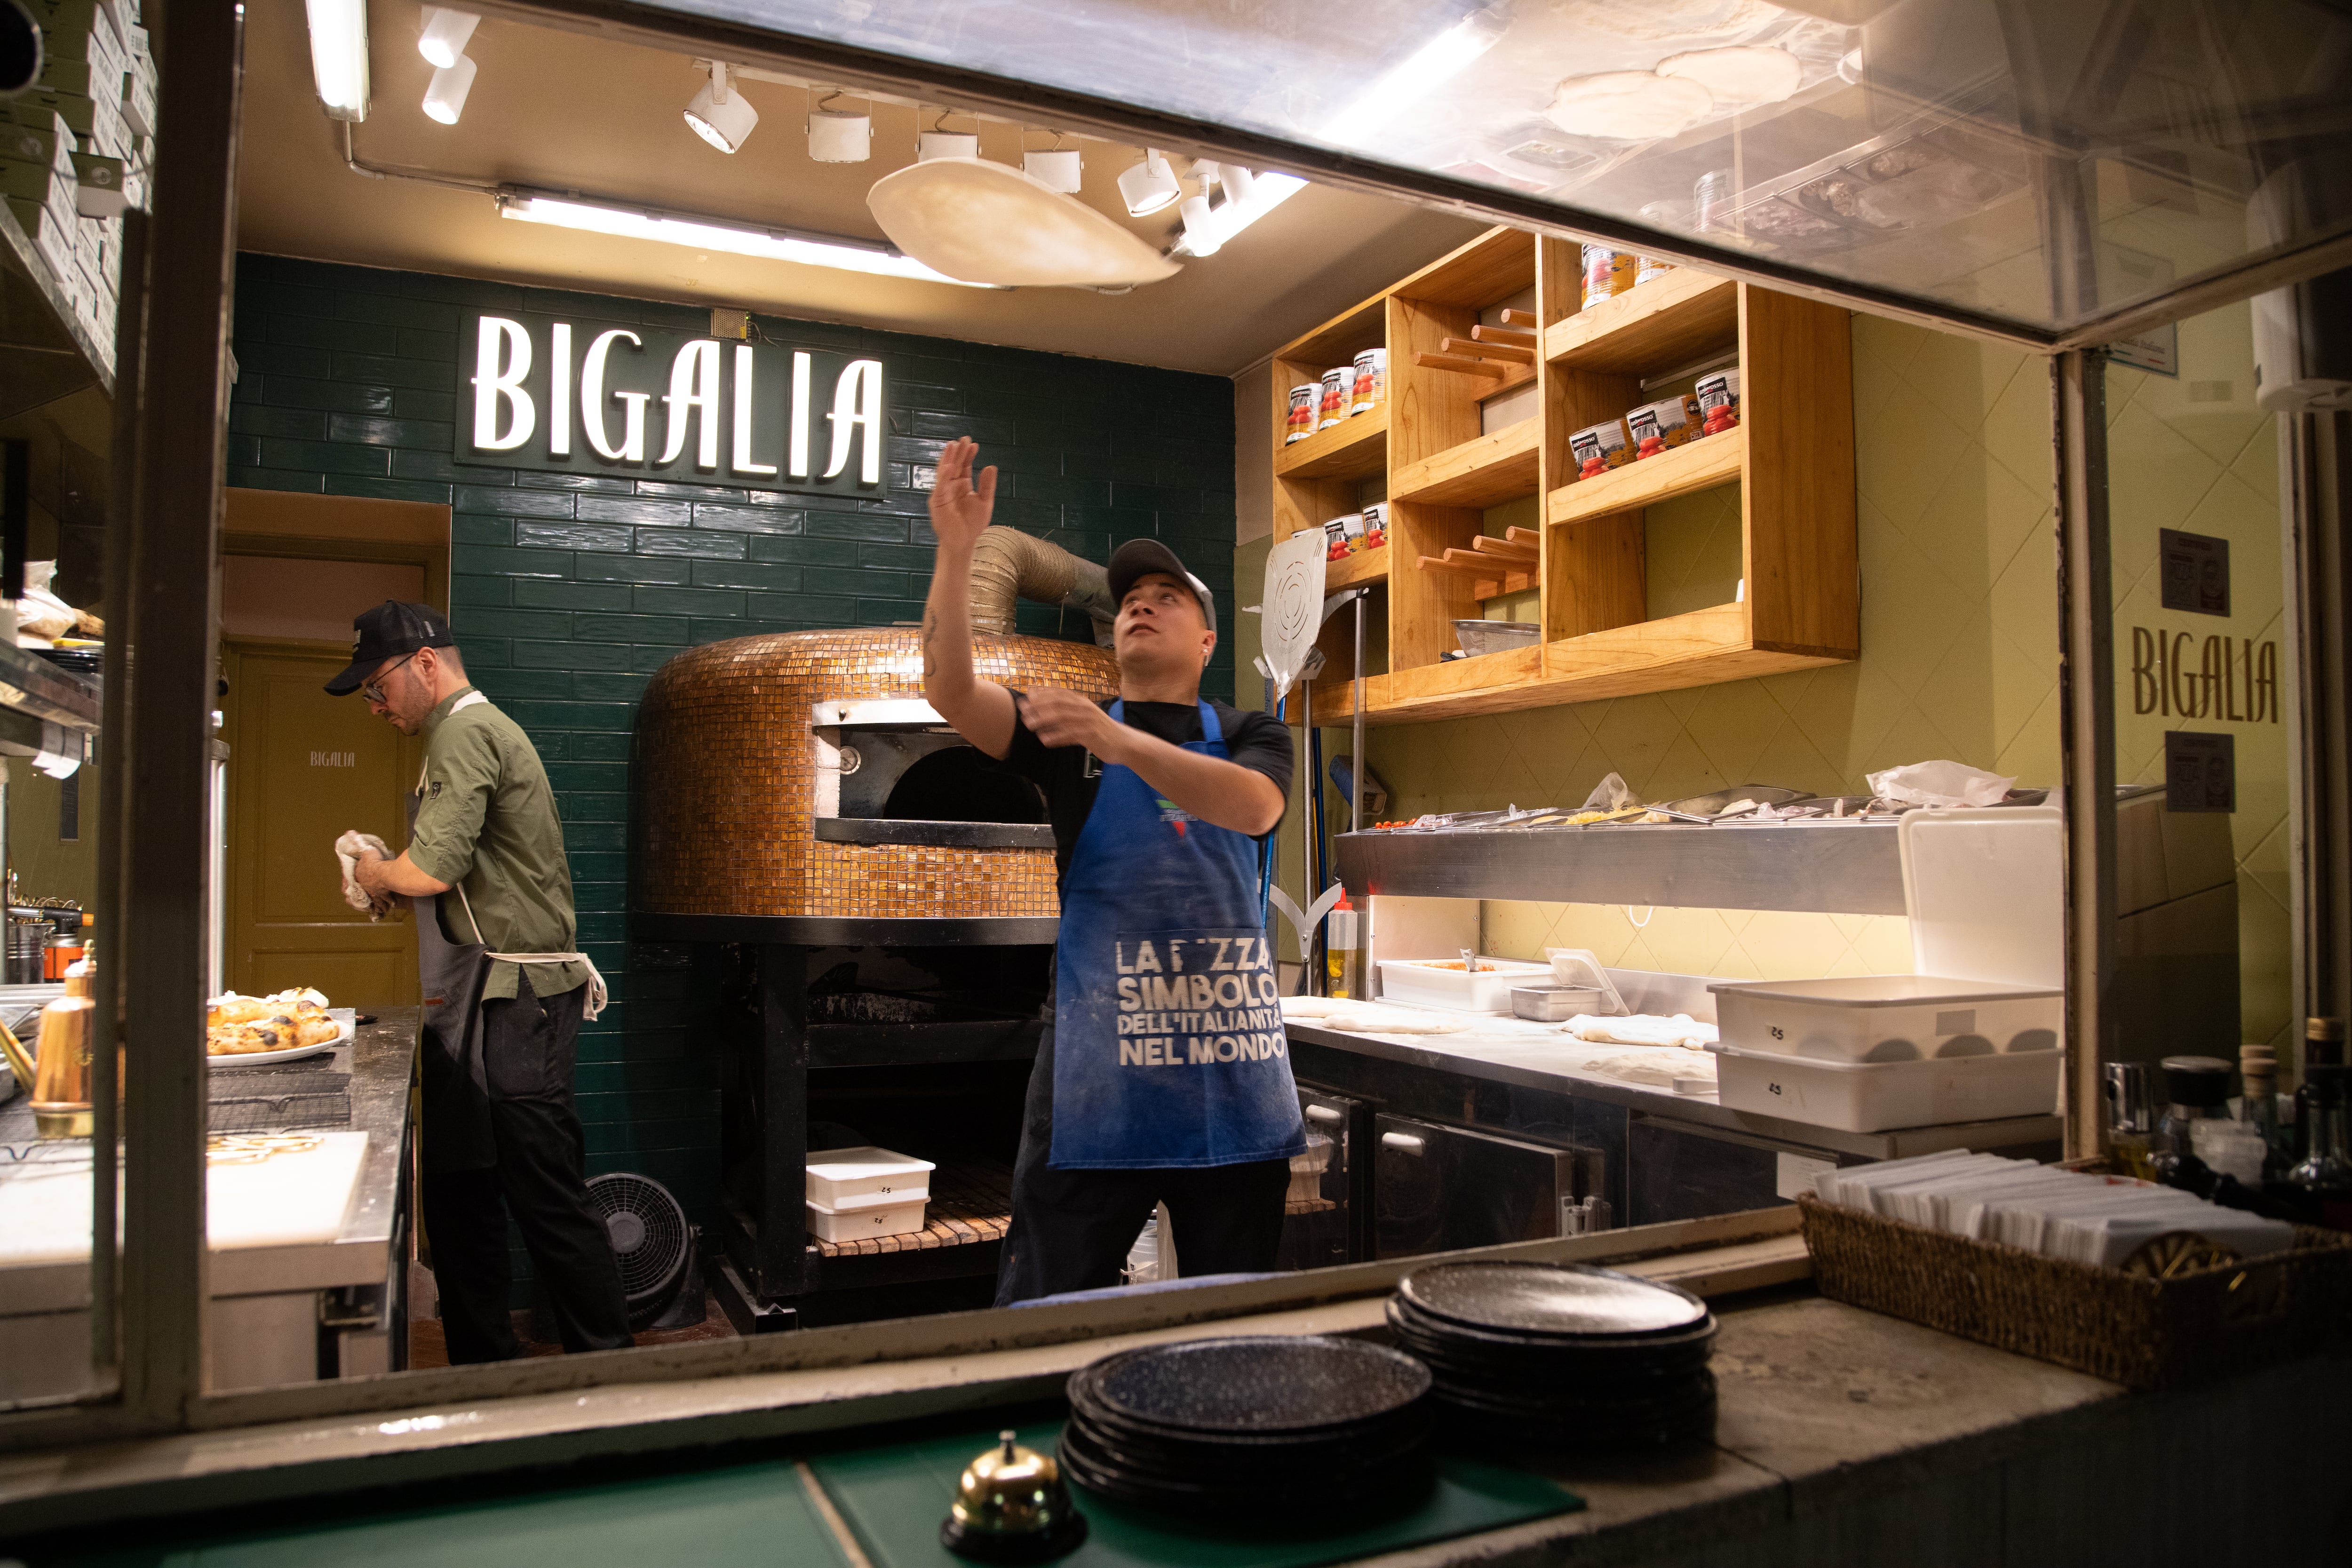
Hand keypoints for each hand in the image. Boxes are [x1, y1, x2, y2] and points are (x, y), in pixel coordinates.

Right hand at [927, 436, 995, 551]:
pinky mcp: (937, 502)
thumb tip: (991, 466)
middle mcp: (951, 486)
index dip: (968, 455)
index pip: (964, 466)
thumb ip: (987, 485)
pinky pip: (940, 486)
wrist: (963, 542)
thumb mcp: (985, 502)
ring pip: (944, 472)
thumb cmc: (972, 524)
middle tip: (963, 439)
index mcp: (962, 485)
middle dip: (958, 452)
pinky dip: (944, 476)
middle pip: (955, 465)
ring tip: (952, 445)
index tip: (974, 445)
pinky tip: (949, 466)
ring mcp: (943, 493)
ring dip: (948, 459)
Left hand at [1017, 687, 1120, 758]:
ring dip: (1044, 720)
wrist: (1123, 742)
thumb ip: (1065, 710)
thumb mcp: (1083, 716)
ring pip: (1063, 717)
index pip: (1059, 693)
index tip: (1025, 696)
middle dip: (1039, 706)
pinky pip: (1072, 735)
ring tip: (1029, 725)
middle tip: (1023, 711)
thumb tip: (1042, 707)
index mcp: (1082, 702)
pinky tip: (1045, 740)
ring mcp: (1089, 721)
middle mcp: (1085, 708)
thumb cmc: (1099, 730)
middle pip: (1058, 703)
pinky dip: (1057, 737)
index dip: (1041, 694)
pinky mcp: (1092, 735)